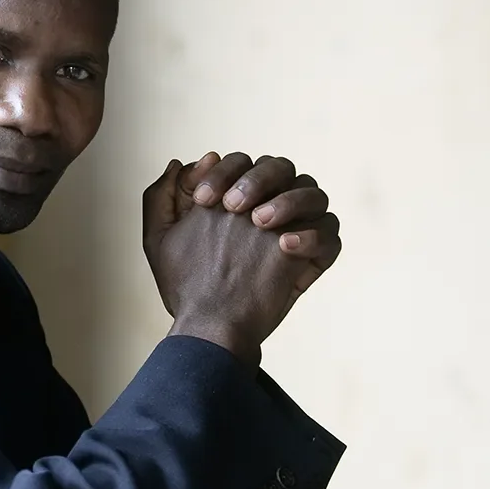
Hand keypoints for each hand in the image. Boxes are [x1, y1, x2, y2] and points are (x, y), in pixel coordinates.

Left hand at [148, 151, 343, 297]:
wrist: (209, 326)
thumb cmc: (185, 282)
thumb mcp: (159, 239)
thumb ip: (161, 196)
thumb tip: (182, 164)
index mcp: (238, 195)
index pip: (242, 162)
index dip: (224, 173)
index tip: (203, 200)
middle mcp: (270, 205)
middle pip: (282, 168)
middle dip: (258, 180)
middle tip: (234, 207)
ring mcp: (296, 229)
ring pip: (314, 194)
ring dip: (289, 201)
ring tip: (260, 223)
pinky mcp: (313, 258)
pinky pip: (330, 234)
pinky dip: (314, 235)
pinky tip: (285, 245)